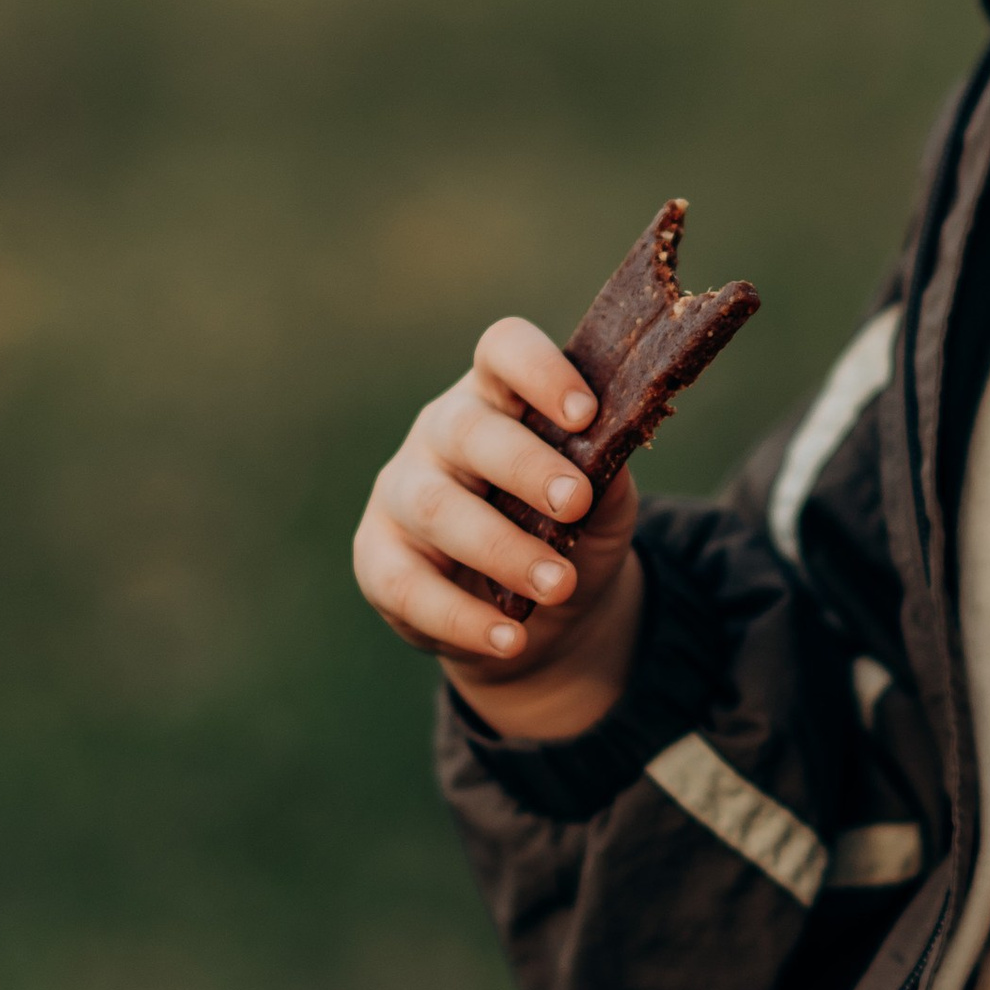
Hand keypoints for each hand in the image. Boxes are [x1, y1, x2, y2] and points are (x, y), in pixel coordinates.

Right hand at [352, 316, 645, 739]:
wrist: (538, 622)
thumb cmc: (568, 536)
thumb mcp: (602, 511)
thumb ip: (608, 482)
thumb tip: (610, 460)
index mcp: (498, 398)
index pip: (503, 352)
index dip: (539, 370)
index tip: (585, 413)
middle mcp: (441, 434)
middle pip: (467, 430)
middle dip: (525, 466)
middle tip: (575, 503)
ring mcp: (402, 494)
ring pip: (439, 510)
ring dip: (503, 549)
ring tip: (559, 584)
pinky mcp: (379, 559)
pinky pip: (409, 586)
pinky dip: (463, 616)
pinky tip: (510, 637)